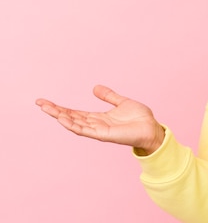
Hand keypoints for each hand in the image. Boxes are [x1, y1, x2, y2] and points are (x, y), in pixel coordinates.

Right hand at [36, 85, 164, 154]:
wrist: (152, 128)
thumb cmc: (140, 118)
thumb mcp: (121, 102)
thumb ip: (108, 96)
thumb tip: (94, 88)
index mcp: (98, 118)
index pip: (74, 112)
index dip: (60, 108)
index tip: (45, 102)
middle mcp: (96, 124)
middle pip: (71, 118)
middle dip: (55, 111)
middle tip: (40, 103)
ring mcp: (98, 130)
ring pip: (75, 124)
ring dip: (61, 117)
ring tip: (47, 109)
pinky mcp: (104, 134)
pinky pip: (85, 130)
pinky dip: (73, 125)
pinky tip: (62, 118)